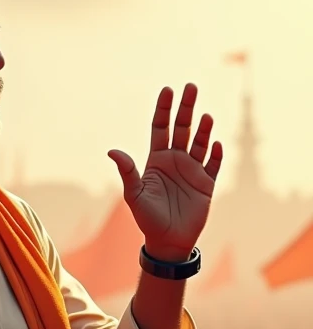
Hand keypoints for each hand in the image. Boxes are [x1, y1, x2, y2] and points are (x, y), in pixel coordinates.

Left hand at [108, 83, 222, 260]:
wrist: (167, 242)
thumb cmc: (147, 219)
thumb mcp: (135, 195)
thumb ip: (127, 172)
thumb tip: (112, 151)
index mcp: (157, 160)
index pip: (161, 128)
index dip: (164, 109)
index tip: (168, 90)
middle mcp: (176, 161)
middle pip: (182, 128)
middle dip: (186, 108)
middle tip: (190, 86)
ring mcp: (192, 171)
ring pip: (200, 143)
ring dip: (203, 129)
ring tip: (205, 117)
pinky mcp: (206, 184)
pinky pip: (213, 165)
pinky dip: (215, 154)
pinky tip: (215, 144)